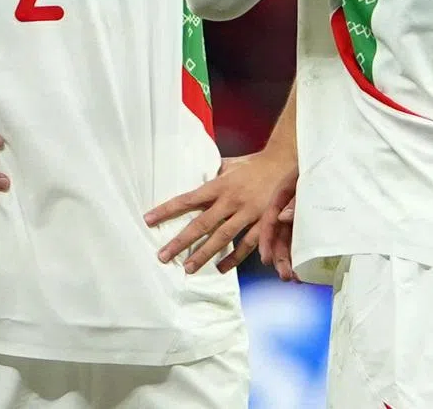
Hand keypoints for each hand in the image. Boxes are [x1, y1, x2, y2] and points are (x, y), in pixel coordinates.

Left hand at [144, 149, 297, 273]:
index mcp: (219, 185)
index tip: (149, 220)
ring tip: (188, 268)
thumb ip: (212, 175)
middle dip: (181, 241)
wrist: (284, 163)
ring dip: (204, 254)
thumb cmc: (252, 164)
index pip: (187, 199)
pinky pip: (246, 246)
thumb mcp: (228, 165)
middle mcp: (230, 201)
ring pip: (222, 238)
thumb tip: (193, 176)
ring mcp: (247, 214)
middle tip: (163, 256)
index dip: (167, 210)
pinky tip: (220, 269)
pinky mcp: (263, 224)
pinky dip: (233, 258)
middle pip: (201, 224)